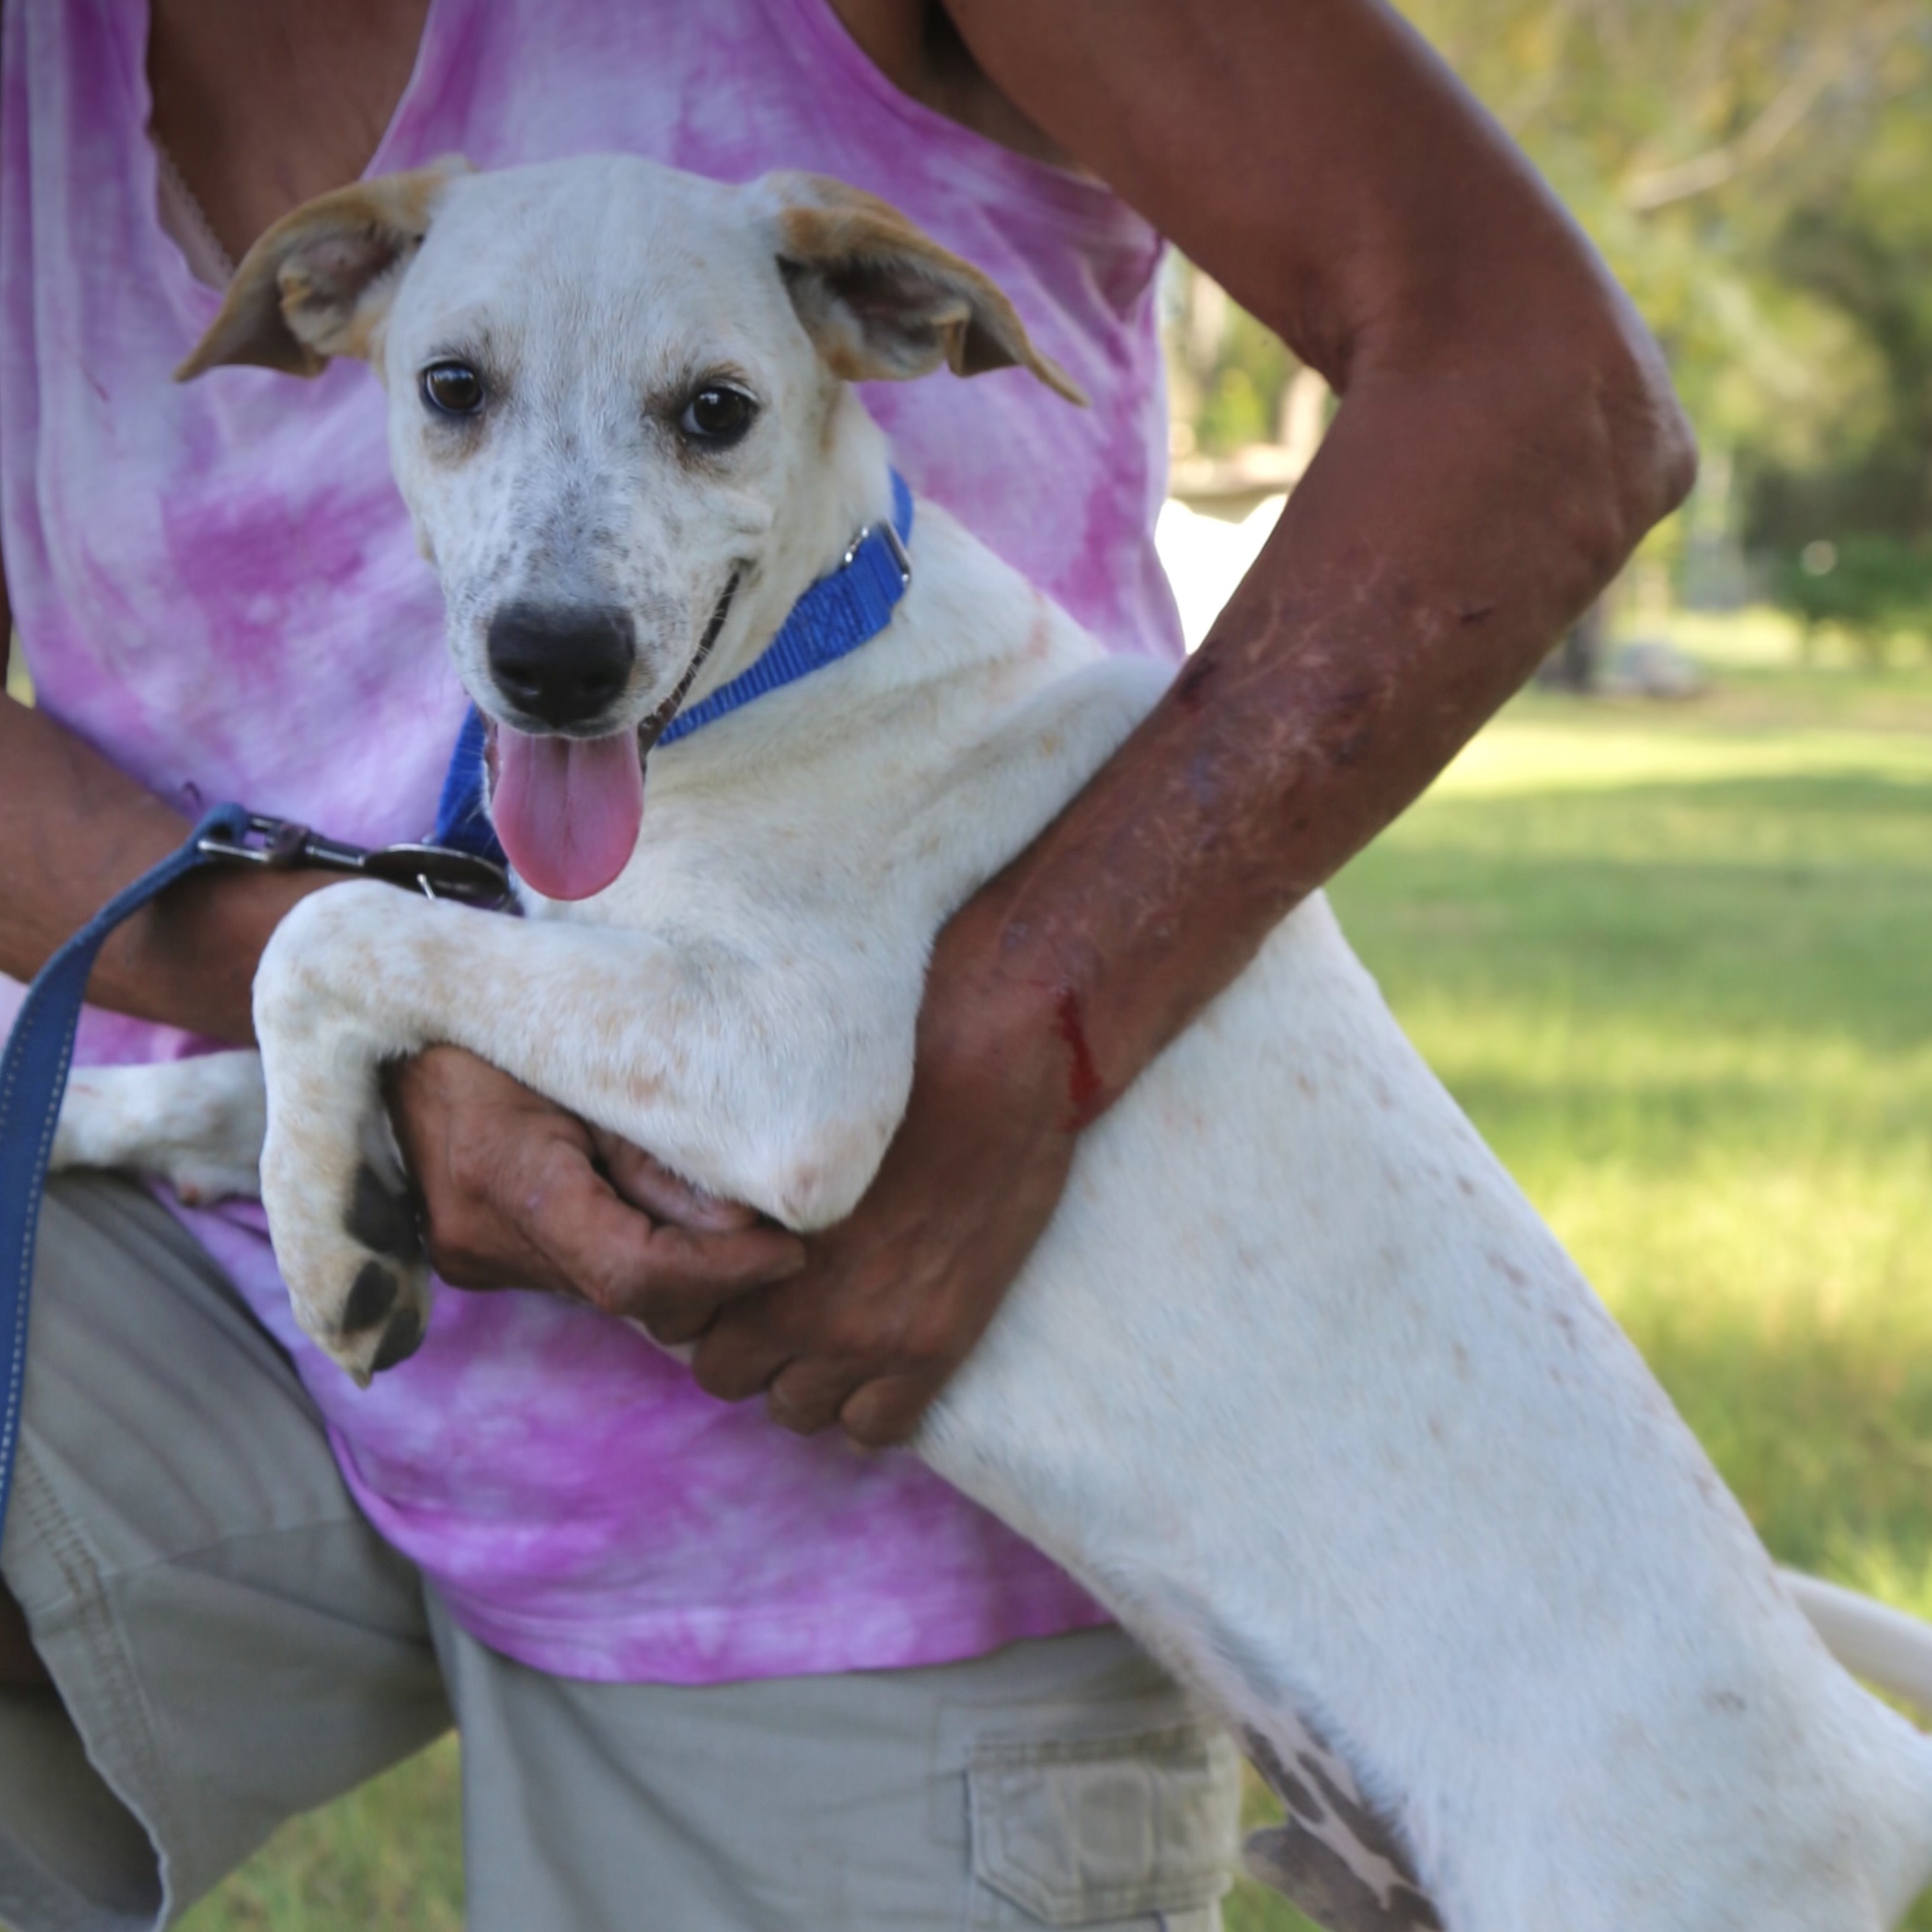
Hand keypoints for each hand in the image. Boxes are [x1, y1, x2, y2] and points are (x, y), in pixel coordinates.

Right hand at [383, 1045, 804, 1321]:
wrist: (378, 1030)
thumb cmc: (493, 1024)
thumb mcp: (584, 1064)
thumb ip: (655, 1150)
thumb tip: (741, 1224)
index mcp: (503, 1178)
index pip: (635, 1270)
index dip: (725, 1271)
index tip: (790, 1248)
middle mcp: (481, 1240)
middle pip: (627, 1294)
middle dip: (712, 1275)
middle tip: (778, 1229)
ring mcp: (473, 1258)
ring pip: (607, 1292)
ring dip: (675, 1265)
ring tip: (728, 1209)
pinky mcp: (477, 1258)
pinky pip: (579, 1272)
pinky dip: (632, 1250)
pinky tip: (661, 1204)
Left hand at [683, 899, 1084, 1447]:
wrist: (993, 1071)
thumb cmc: (891, 1078)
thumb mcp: (784, 1135)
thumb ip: (742, 1196)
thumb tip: (713, 1226)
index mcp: (743, 1241)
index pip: (674, 1318)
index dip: (703, 1303)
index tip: (731, 1283)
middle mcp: (792, 1299)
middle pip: (723, 1374)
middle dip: (747, 1348)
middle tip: (782, 1312)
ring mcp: (862, 1334)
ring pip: (792, 1411)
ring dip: (807, 1381)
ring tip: (836, 1339)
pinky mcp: (931, 1350)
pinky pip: (874, 1431)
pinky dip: (873, 1410)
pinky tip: (888, 1367)